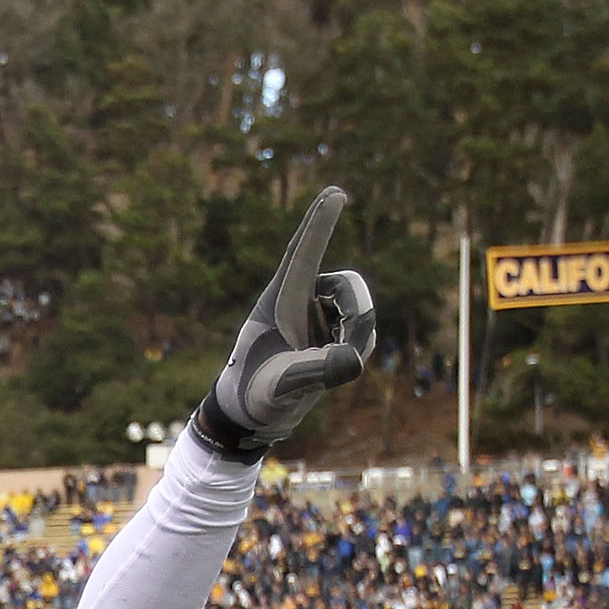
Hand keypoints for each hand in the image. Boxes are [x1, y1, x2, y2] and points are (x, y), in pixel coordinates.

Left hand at [196, 186, 376, 457]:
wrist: (248, 414)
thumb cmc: (254, 397)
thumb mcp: (282, 388)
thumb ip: (316, 371)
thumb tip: (353, 359)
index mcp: (278, 301)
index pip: (303, 255)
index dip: (319, 224)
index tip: (336, 193)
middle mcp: (298, 299)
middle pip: (349, 285)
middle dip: (358, 313)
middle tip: (348, 352)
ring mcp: (314, 313)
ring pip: (359, 308)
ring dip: (355, 336)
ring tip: (325, 365)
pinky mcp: (326, 328)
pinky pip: (360, 328)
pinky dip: (356, 347)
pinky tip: (329, 364)